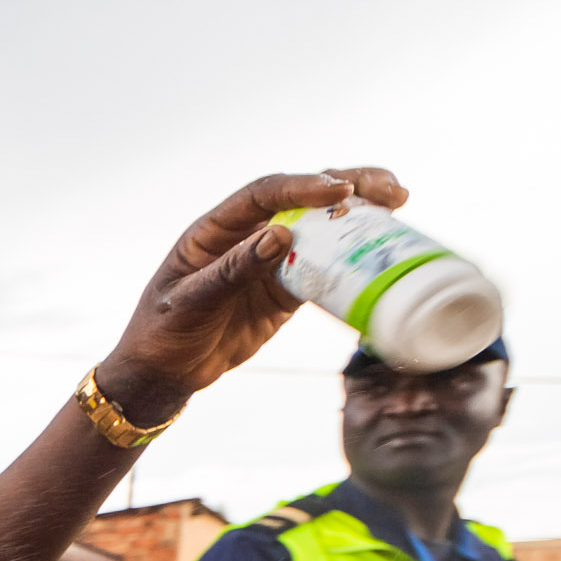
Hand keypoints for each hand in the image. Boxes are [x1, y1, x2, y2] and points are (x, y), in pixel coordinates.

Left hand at [98, 168, 409, 422]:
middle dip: (347, 187)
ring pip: (320, 228)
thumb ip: (232, 270)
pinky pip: (325, 267)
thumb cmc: (163, 333)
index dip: (302, 187)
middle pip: (302, 200)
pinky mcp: (285, 289)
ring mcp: (270, 261)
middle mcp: (247, 235)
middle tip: (389, 189)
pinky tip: (382, 250)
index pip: (264, 193)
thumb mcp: (190, 302)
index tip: (338, 191)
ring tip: (398, 205)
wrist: (164, 373)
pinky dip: (352, 259)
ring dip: (358, 217)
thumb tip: (279, 235)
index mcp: (216, 229)